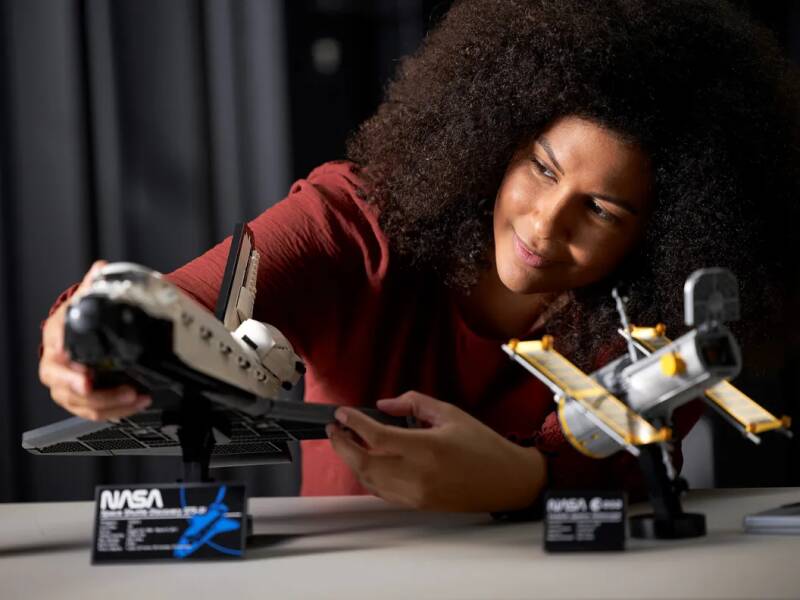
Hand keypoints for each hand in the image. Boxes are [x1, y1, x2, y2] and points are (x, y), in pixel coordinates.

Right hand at [38, 260, 150, 420]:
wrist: (76, 336)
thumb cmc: (77, 321)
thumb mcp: (85, 301)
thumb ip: (94, 286)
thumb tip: (101, 269)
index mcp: (55, 339)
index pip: (57, 353)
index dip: (69, 364)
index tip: (85, 371)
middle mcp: (56, 367)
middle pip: (65, 385)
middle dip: (88, 390)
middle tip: (113, 388)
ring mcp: (68, 387)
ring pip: (82, 403)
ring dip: (111, 403)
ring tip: (136, 396)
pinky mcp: (82, 401)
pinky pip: (96, 412)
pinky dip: (117, 411)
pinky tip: (136, 404)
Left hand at [327, 391, 546, 511]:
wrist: (506, 481)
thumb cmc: (482, 444)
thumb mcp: (450, 413)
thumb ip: (413, 404)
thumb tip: (383, 406)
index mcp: (426, 448)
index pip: (375, 437)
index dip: (353, 424)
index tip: (341, 413)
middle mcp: (416, 474)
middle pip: (362, 462)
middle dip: (340, 445)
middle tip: (333, 428)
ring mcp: (414, 494)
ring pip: (367, 480)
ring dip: (350, 460)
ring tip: (345, 441)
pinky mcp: (416, 505)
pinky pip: (380, 491)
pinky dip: (366, 475)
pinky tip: (365, 460)